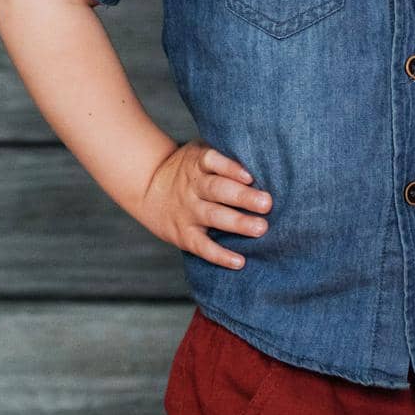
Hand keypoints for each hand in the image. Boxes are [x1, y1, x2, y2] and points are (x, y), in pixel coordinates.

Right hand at [140, 141, 270, 270]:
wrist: (147, 188)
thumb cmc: (188, 170)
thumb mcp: (198, 152)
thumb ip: (224, 155)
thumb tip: (264, 157)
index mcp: (197, 163)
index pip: (212, 161)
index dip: (230, 167)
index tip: (250, 175)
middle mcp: (193, 187)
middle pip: (217, 190)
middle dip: (243, 197)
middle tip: (267, 203)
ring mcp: (188, 211)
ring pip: (213, 216)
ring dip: (238, 223)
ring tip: (261, 228)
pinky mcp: (184, 234)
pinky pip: (202, 246)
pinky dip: (220, 255)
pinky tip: (239, 262)